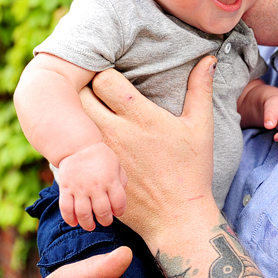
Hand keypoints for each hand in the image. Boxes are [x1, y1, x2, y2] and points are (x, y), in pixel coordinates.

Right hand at [58, 142, 127, 230]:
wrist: (78, 146)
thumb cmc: (100, 157)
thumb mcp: (116, 165)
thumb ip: (121, 181)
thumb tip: (119, 201)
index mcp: (110, 180)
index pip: (119, 203)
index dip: (120, 211)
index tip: (117, 213)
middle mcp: (96, 186)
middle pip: (102, 212)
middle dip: (105, 221)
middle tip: (104, 221)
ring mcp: (80, 188)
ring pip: (84, 214)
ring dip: (88, 224)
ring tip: (90, 226)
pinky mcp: (66, 188)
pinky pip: (66, 208)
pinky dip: (69, 219)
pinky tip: (74, 222)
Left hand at [79, 56, 217, 249]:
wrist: (177, 217)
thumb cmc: (191, 170)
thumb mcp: (200, 127)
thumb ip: (200, 89)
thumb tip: (209, 59)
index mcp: (139, 116)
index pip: (104, 79)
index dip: (105, 75)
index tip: (112, 80)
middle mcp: (115, 132)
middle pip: (81, 97)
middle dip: (85, 91)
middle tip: (95, 94)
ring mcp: (100, 155)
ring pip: (72, 123)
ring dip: (77, 116)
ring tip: (88, 116)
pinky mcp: (93, 175)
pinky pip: (69, 152)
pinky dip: (72, 145)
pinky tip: (84, 145)